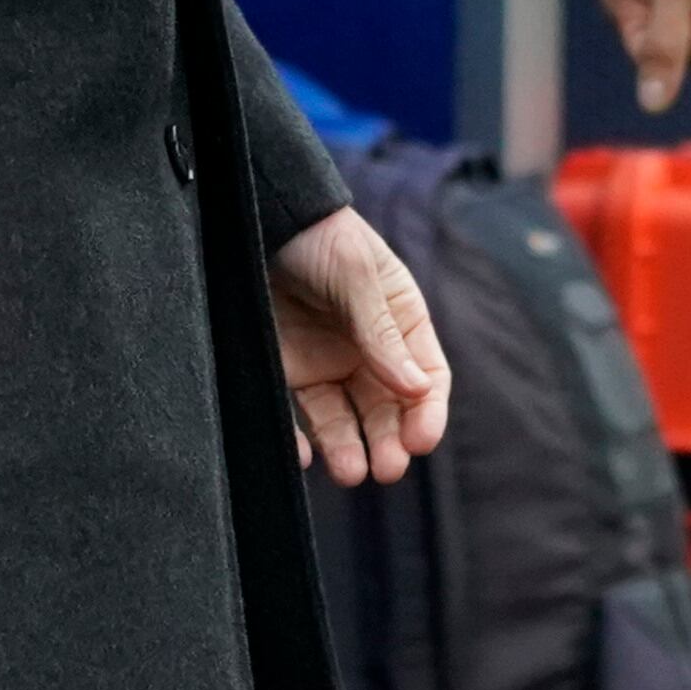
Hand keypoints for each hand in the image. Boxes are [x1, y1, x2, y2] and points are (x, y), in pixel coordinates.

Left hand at [271, 205, 450, 487]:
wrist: (262, 217)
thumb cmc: (322, 236)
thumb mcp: (357, 276)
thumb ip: (382, 332)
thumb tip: (416, 389)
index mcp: (402, 322)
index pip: (427, 377)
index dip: (428, 411)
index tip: (421, 441)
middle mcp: (369, 350)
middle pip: (388, 408)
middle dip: (390, 441)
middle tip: (386, 469)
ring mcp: (328, 363)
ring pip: (346, 419)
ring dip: (351, 448)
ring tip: (351, 472)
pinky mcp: (288, 371)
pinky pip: (297, 415)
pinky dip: (302, 439)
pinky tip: (305, 455)